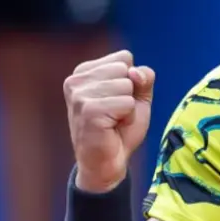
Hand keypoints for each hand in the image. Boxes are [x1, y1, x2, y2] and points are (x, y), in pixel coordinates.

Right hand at [63, 50, 155, 192]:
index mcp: (84, 71)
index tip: (117, 100)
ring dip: (128, 107)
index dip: (132, 81)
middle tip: (115, 113)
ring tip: (113, 120)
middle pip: (126, 69)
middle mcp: (76, 80)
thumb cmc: (120, 128)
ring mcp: (79, 95)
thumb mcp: (137, 97)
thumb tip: (135, 72)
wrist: (107, 162)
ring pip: (126, 85)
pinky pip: (126, 103)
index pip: (124, 57)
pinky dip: (127, 117)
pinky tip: (112, 127)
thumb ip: (143, 77)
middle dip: (130, 93)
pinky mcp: (88, 110)